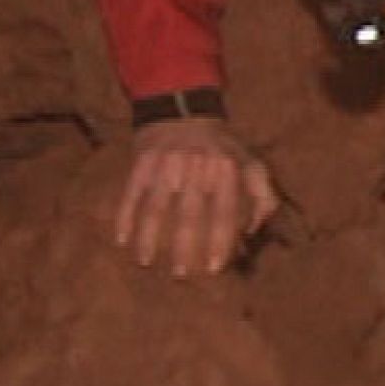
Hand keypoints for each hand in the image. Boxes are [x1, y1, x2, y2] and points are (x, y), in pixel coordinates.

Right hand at [114, 117, 278, 276]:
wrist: (184, 110)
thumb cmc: (221, 147)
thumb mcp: (250, 161)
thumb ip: (262, 194)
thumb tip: (254, 230)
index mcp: (225, 168)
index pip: (225, 212)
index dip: (221, 241)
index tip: (215, 268)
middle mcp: (196, 167)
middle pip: (189, 215)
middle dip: (184, 249)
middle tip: (181, 275)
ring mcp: (166, 165)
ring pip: (156, 208)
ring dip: (149, 238)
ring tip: (146, 262)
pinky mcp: (142, 163)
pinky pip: (131, 193)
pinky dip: (125, 216)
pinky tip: (121, 239)